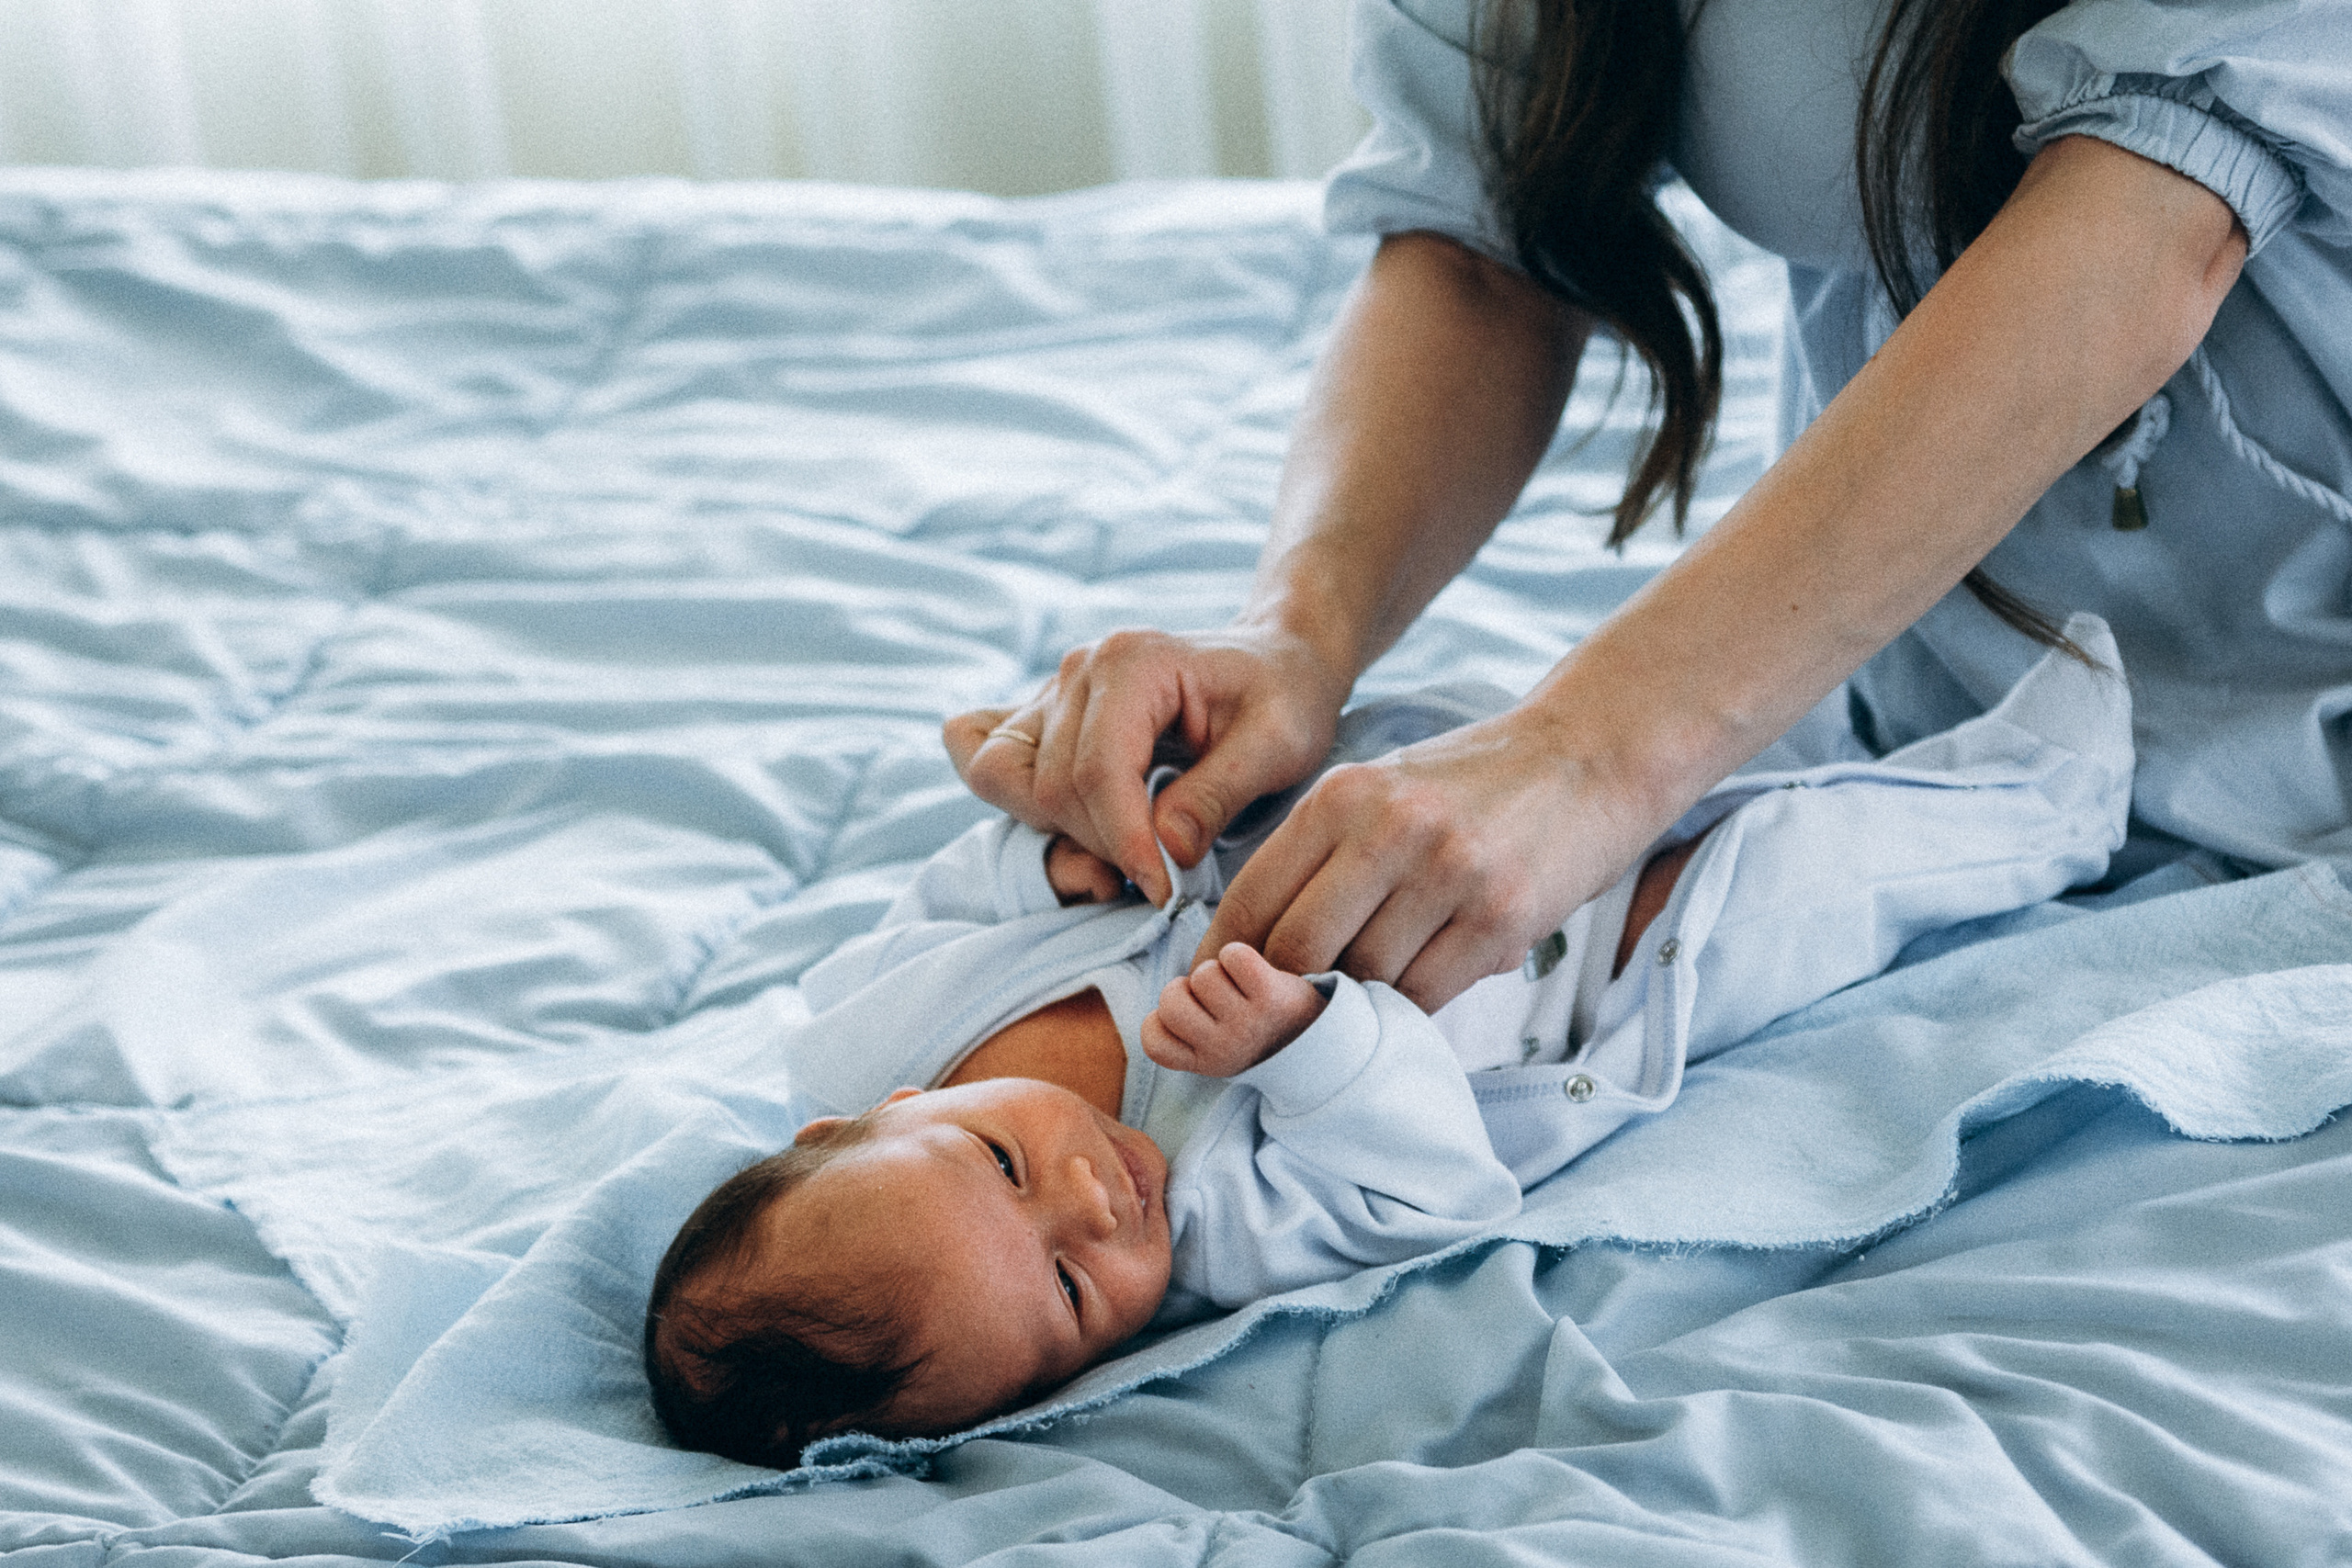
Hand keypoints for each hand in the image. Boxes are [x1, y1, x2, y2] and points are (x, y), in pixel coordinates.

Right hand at [945, 626, 1347, 904]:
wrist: (1276, 662)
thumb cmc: (1283, 697)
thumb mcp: (1277, 744)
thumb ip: (1218, 795)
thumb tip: (1164, 851)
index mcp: (1131, 663)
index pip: (1096, 771)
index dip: (1124, 842)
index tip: (1163, 890)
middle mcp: (1077, 671)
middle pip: (1047, 785)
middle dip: (1100, 845)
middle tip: (1159, 873)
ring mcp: (1052, 692)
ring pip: (1003, 777)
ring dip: (1055, 831)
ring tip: (1121, 851)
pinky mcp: (1042, 717)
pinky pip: (982, 752)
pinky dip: (1009, 797)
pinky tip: (1063, 824)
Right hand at [1141, 942, 1328, 1076]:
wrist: (1324, 1043)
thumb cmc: (1261, 1035)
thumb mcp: (1220, 1049)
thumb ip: (1190, 1031)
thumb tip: (1171, 994)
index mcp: (1203, 1061)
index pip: (1153, 1041)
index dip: (1162, 1020)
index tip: (1190, 1018)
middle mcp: (1221, 1047)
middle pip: (1170, 1001)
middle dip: (1186, 988)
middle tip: (1214, 996)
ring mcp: (1246, 1022)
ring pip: (1202, 974)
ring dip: (1219, 970)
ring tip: (1241, 985)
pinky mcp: (1270, 995)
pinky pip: (1233, 956)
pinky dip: (1240, 954)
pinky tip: (1254, 970)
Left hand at [1197, 703, 1647, 1012]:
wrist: (1590, 754)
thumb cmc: (1472, 783)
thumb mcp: (1381, 790)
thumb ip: (1321, 854)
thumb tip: (1253, 945)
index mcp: (1342, 796)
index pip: (1251, 898)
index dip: (1223, 959)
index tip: (1216, 990)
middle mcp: (1388, 831)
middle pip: (1296, 950)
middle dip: (1284, 991)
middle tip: (1288, 1010)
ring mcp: (1448, 875)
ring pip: (1363, 979)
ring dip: (1357, 1000)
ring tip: (1366, 992)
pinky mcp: (1502, 917)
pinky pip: (1426, 993)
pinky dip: (1410, 1004)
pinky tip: (1419, 982)